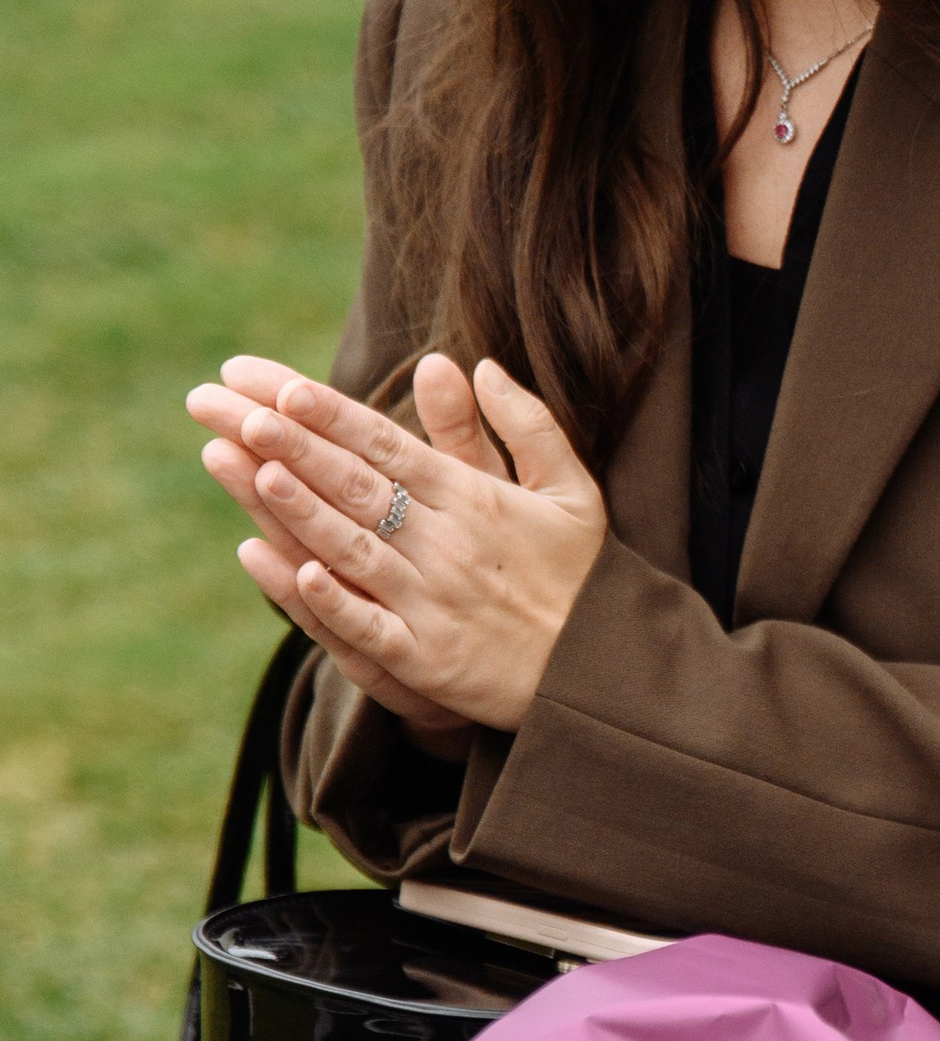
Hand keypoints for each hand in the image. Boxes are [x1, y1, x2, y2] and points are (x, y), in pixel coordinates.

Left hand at [188, 350, 608, 735]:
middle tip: (234, 410)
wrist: (604, 675)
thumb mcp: (571, 488)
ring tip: (250, 468)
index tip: (282, 386)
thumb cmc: (581, 575)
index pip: (389, 444)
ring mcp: (433, 604)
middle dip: (291, 446)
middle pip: (357, 486)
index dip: (332, 416)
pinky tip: (293, 573)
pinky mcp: (427, 661)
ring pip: (354, 548)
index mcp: (475, 499)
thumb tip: (476, 364)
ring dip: (300, 509)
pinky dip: (335, 602)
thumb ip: (525, 424)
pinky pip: (371, 629)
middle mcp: (449, 545)